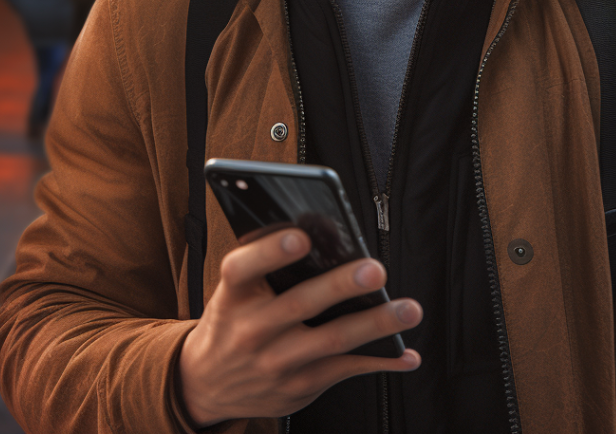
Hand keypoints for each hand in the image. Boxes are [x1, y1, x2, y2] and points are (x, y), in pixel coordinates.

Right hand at [178, 228, 421, 426]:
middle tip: (375, 269)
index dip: (271, 252)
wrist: (207, 384)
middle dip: (341, 286)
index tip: (301, 237)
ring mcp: (276, 363)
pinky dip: (380, 362)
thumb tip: (321, 229)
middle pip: (300, 304)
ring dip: (375, 325)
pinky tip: (406, 354)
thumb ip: (265, 262)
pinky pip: (345, 371)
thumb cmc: (232, 318)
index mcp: (233, 295)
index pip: (243, 268)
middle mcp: (252, 330)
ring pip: (332, 341)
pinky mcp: (298, 387)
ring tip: (409, 309)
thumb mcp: (234, 289)